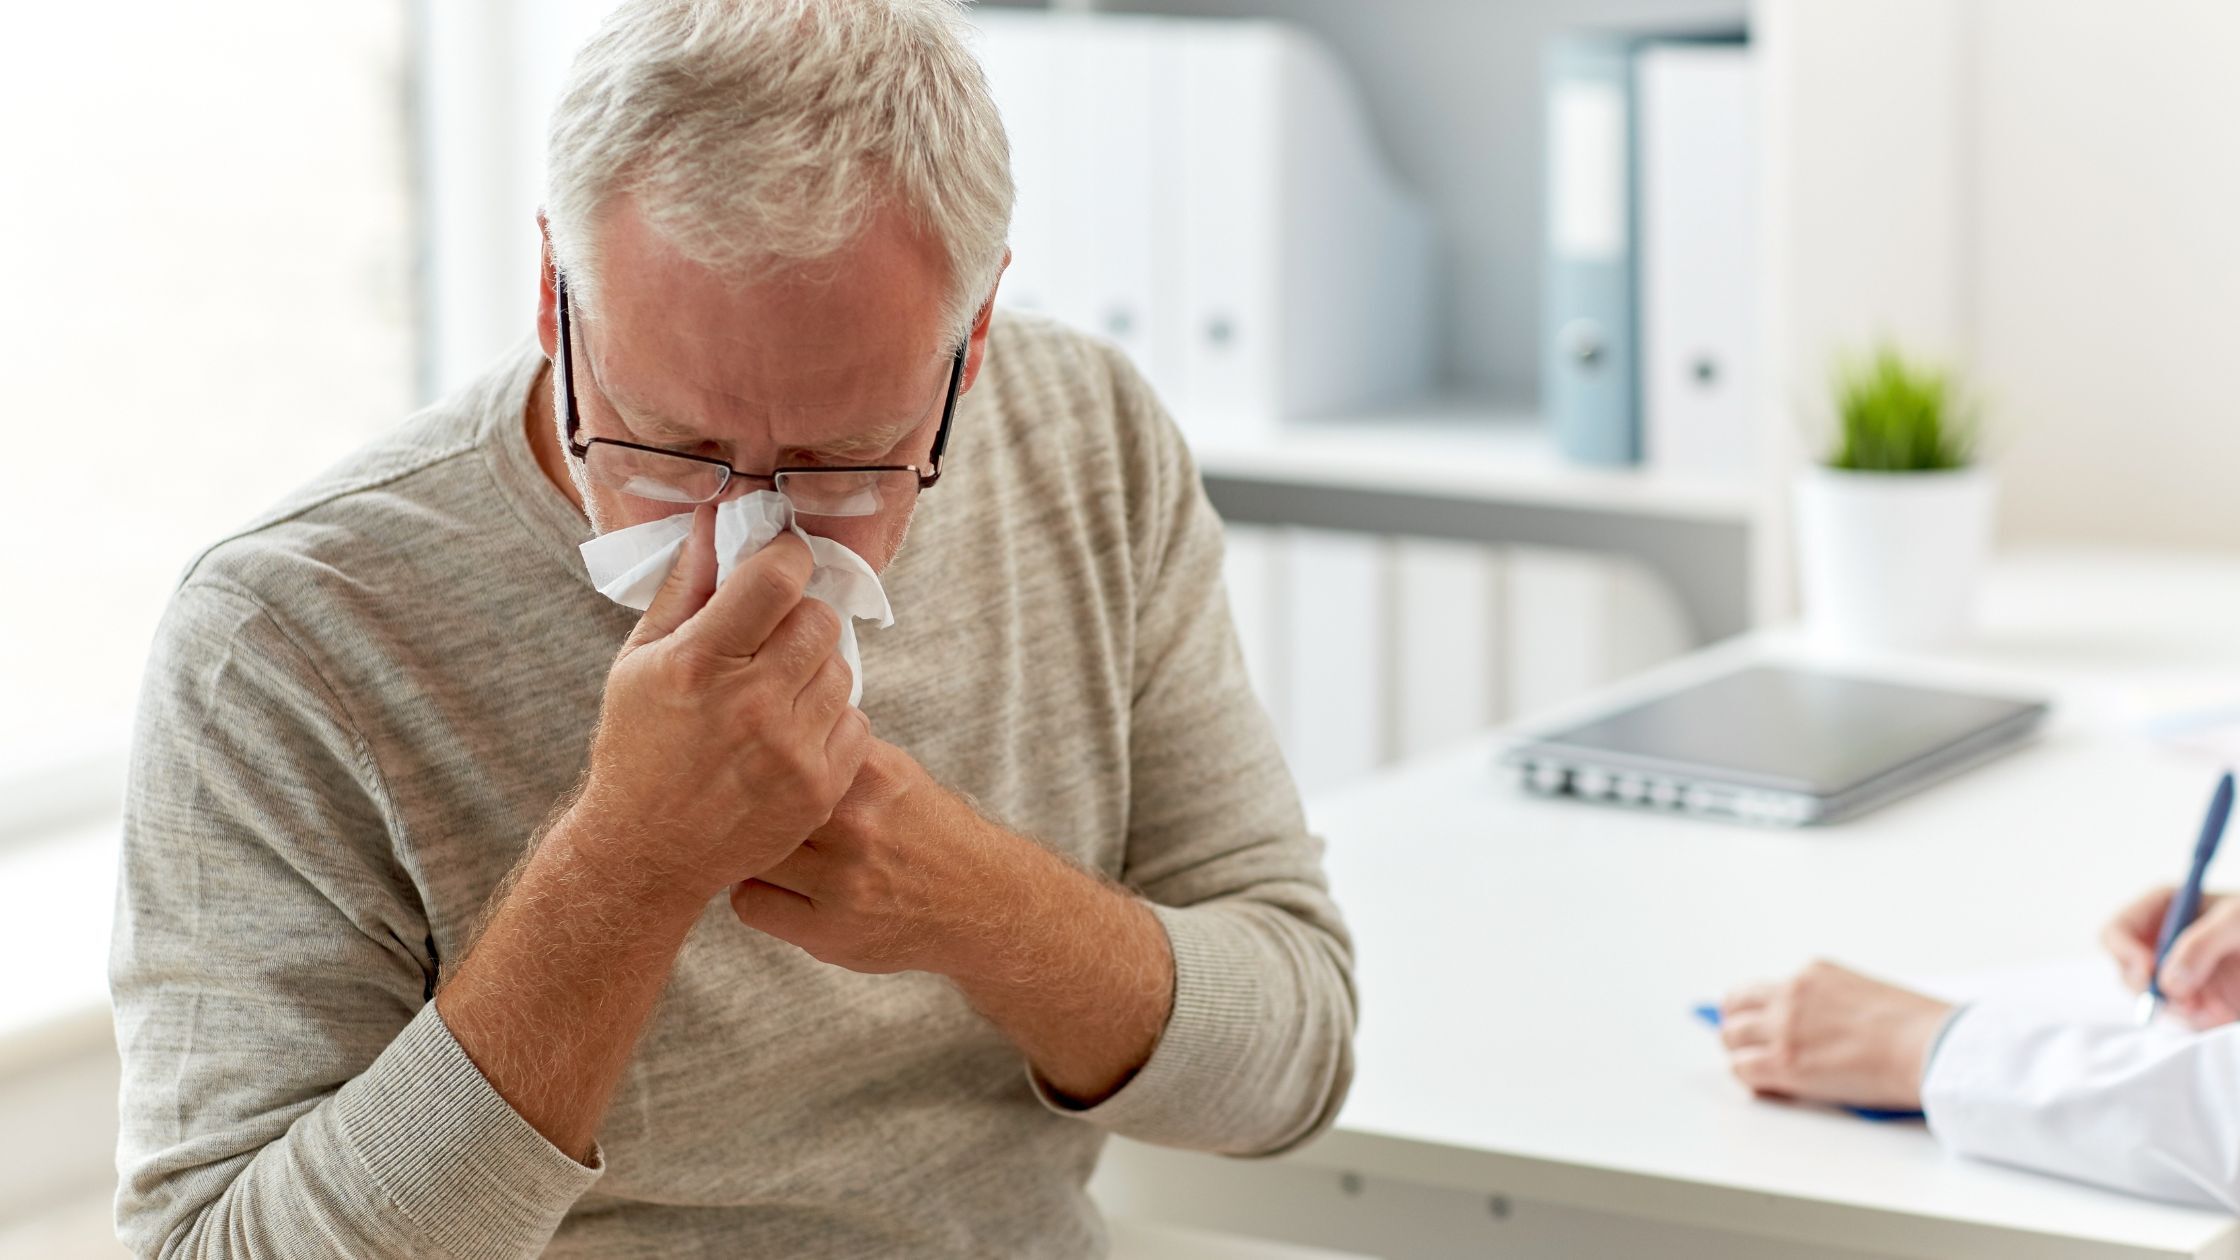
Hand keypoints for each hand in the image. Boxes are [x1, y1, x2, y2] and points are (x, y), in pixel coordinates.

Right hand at [572, 504, 871, 905]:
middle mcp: (749, 704)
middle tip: (772, 639)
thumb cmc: (637, 747)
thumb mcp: (639, 661)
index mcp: (699, 662)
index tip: (781, 563)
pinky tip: (792, 732)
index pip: (777, 577)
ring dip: (815, 669)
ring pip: (841, 669)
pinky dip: (830, 720)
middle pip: (819, 620)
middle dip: (799, 619)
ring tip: (777, 691)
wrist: (646, 852)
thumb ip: (685, 587)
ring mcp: (790, 750)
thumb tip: (718, 520)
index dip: (786, 558)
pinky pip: (856, 721)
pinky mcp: (818, 789)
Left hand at [730, 738, 1022, 975]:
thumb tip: (770, 727)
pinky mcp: (831, 931)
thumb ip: (837, 753)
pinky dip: (755, 894)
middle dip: (746, 807)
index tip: (746, 763)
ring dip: (749, 852)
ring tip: (766, 850)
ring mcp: (844, 882)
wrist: (980, 900)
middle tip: (743, 812)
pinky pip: (751, 904)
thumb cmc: (927, 831)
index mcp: (872, 773)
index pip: (781, 749)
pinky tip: (779, 887)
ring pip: (750, 854)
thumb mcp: (895, 773)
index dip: (756, 757)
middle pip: (756, 802)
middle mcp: (858, 825)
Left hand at [1719, 961, 1952, 1111]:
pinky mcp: (1786, 1062)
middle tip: (1750, 1049)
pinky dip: (1751, 1080)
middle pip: (1736, 1008)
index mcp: (1814, 973)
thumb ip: (1830, 1005)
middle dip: (1740, 1029)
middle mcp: (1792, 993)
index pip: (1762, 988)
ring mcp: (1785, 1026)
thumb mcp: (1865, 995)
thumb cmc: (1917, 1029)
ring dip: (1742, 1054)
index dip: (1756, 1011)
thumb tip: (1816, 1033)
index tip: (1757, 1024)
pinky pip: (1743, 1070)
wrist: (1932, 1048)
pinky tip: (1771, 1088)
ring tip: (1760, 1071)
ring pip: (1732, 1038)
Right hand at [2104, 885, 2239, 1027]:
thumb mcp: (2237, 921)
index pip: (2118, 931)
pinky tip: (2220, 1011)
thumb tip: (2167, 982)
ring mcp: (2180, 974)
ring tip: (2209, 1003)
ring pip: (2152, 999)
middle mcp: (2164, 943)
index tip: (2146, 969)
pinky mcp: (2199, 1002)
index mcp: (2166, 909)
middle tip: (2181, 997)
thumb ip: (2200, 945)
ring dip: (2177, 1008)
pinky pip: (2181, 1020)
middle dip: (2149, 986)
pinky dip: (2197, 1021)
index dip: (2124, 952)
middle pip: (2127, 970)